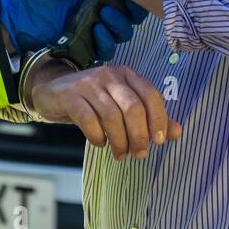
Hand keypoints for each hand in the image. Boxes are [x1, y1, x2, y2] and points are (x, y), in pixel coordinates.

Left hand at [0, 0, 144, 57]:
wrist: (19, 12)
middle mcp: (103, 10)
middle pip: (132, 17)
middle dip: (131, 13)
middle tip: (114, 5)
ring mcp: (95, 29)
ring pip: (122, 34)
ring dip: (118, 26)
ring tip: (103, 16)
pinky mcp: (86, 45)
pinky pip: (105, 51)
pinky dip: (105, 43)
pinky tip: (96, 32)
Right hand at [30, 63, 182, 159]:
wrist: (52, 92)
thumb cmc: (94, 102)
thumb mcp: (122, 105)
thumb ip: (149, 117)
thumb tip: (176, 132)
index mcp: (127, 75)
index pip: (151, 95)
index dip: (159, 119)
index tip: (159, 142)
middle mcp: (110, 75)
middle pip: (133, 108)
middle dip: (139, 136)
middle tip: (138, 154)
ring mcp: (89, 84)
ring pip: (112, 116)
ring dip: (119, 141)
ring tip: (120, 154)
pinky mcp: (71, 96)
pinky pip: (89, 120)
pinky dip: (98, 137)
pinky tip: (100, 143)